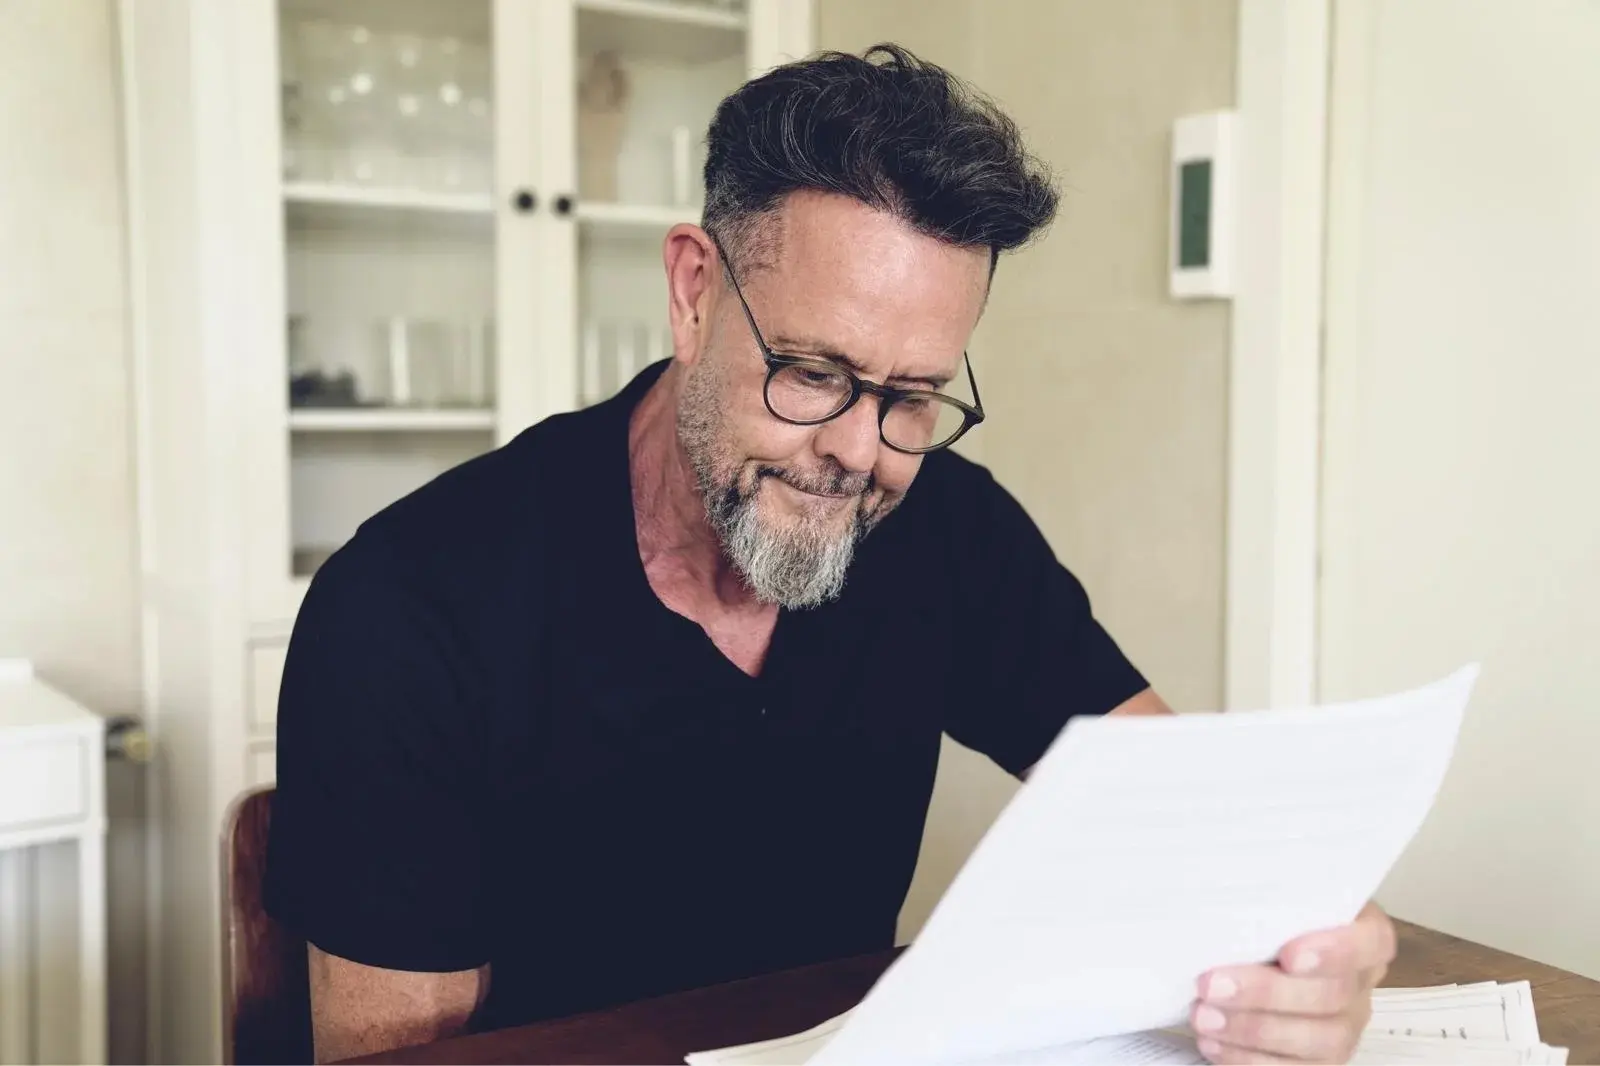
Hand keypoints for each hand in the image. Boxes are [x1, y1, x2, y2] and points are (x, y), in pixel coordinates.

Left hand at [1190, 901, 1396, 1063]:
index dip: (1336, 951)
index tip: (1289, 955)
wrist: (1253, 953)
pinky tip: (1214, 1044)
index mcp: (1360, 932)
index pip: (1371, 941)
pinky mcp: (1321, 1060)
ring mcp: (1345, 1025)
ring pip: (1320, 1039)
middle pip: (1333, 995)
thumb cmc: (1264, 917)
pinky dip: (1250, 1059)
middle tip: (1212, 985)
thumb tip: (1224, 894)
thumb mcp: (1270, 895)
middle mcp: (1359, 983)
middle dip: (1267, 993)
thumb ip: (1264, 896)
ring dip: (1254, 1030)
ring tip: (1204, 1017)